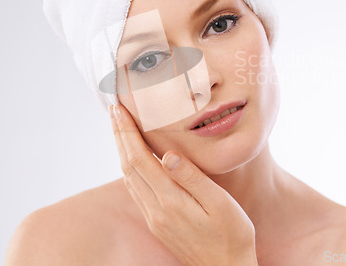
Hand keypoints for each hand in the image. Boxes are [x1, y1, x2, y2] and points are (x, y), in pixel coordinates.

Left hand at [109, 103, 258, 265]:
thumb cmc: (231, 236)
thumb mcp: (220, 204)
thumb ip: (193, 178)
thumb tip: (168, 154)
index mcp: (171, 200)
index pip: (140, 158)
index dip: (127, 132)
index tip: (118, 109)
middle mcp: (156, 209)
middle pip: (128, 165)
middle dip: (119, 136)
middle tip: (114, 110)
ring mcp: (154, 218)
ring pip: (128, 178)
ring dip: (122, 150)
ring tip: (120, 128)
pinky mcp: (157, 223)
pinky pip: (135, 190)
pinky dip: (130, 168)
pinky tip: (133, 160)